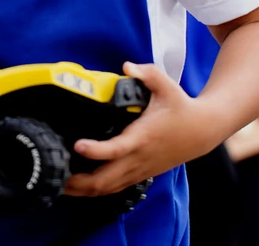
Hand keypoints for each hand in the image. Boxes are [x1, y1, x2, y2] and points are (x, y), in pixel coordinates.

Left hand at [64, 63, 218, 196]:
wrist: (202, 130)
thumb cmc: (181, 106)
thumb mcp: (166, 85)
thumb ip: (146, 73)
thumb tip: (127, 66)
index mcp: (142, 137)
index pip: (116, 149)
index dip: (95, 150)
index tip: (78, 144)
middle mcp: (138, 158)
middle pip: (105, 180)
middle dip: (79, 181)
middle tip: (56, 173)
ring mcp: (139, 170)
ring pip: (107, 189)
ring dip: (83, 189)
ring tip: (60, 182)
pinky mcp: (140, 175)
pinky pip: (114, 189)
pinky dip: (96, 190)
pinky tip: (80, 186)